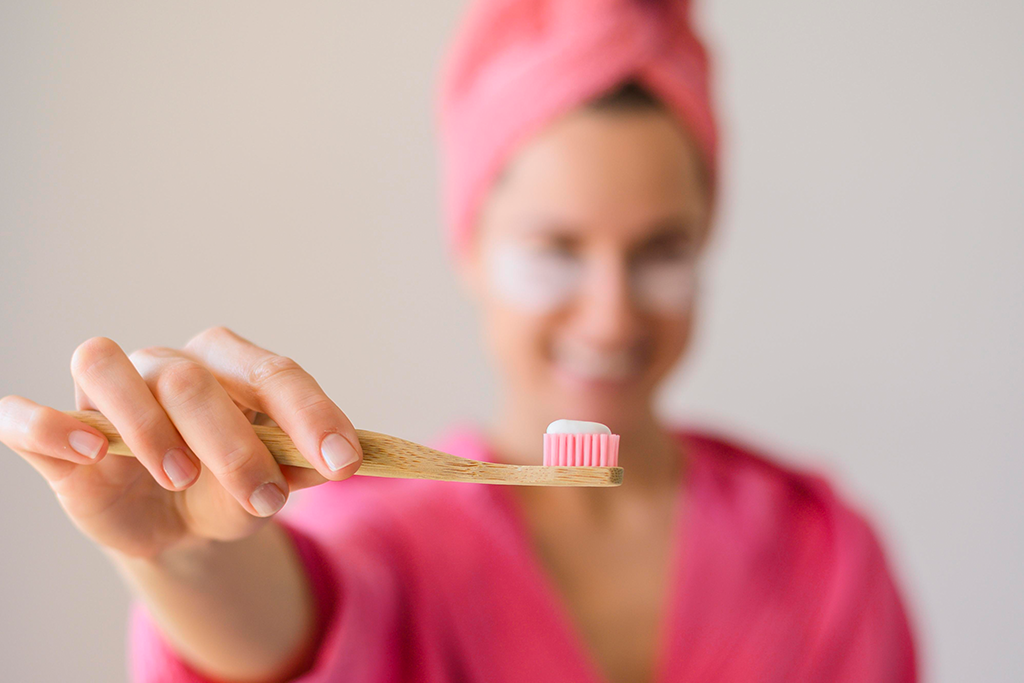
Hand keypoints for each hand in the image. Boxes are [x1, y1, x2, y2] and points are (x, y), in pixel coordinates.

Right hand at [0, 327, 362, 559]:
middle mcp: (167, 367)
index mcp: (229, 366)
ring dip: (145, 423)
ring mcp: (106, 397)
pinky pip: (28, 416)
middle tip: (264, 497)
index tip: (345, 462)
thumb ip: (297, 470)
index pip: (271, 371)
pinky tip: (92, 452)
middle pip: (190, 379)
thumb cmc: (227, 488)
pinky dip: (52, 426)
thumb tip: (335, 463)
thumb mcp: (269, 486)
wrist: (177, 526)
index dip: (311, 413)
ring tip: (180, 475)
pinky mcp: (58, 439)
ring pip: (106, 366)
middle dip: (234, 444)